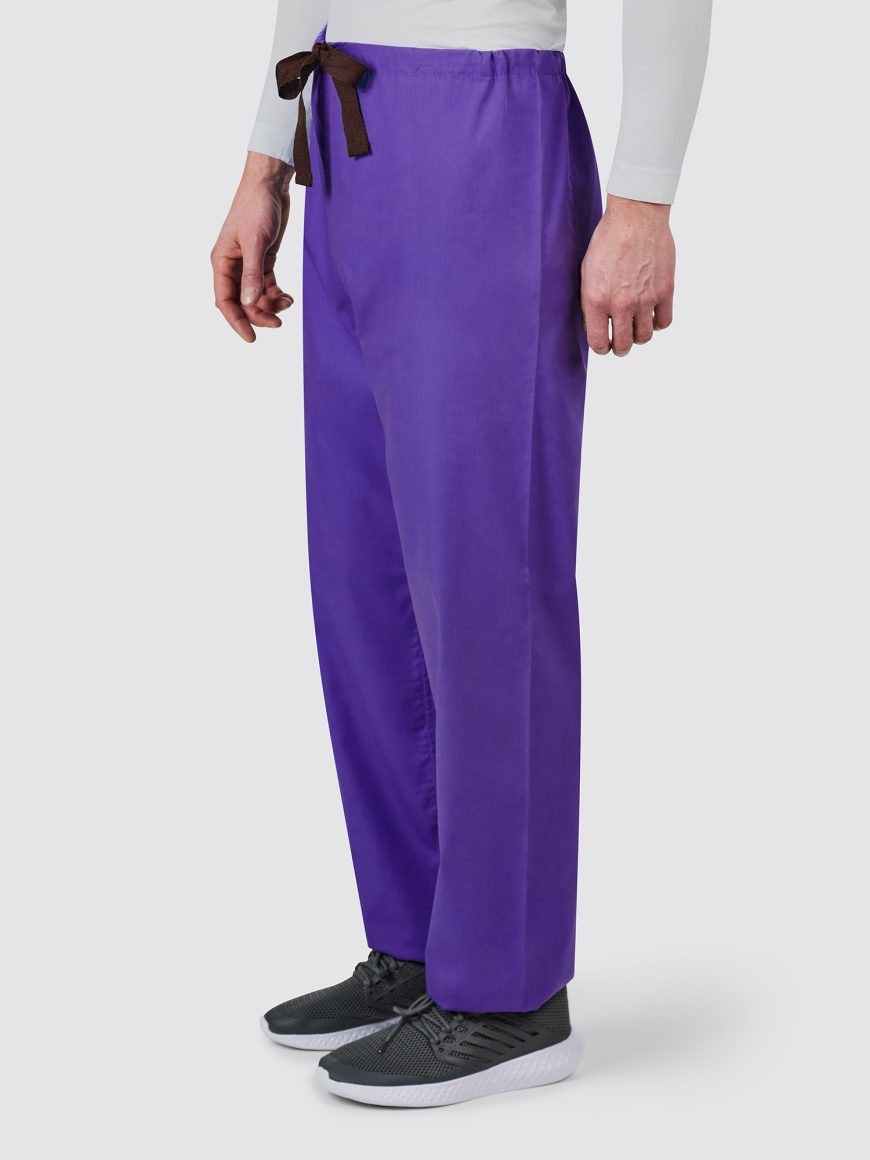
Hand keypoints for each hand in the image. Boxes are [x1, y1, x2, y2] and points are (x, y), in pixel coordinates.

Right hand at [211, 152, 294, 342]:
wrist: (270, 185)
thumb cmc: (257, 207)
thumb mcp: (256, 242)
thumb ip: (252, 274)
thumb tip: (249, 303)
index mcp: (222, 261)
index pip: (224, 300)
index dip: (236, 321)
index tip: (251, 338)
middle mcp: (232, 265)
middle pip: (242, 302)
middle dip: (258, 315)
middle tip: (278, 323)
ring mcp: (247, 264)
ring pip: (255, 296)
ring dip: (270, 305)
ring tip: (287, 303)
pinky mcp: (262, 259)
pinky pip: (266, 286)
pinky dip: (276, 294)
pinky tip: (288, 297)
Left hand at [580, 195, 675, 356]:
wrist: (636, 216)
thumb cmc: (607, 240)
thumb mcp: (587, 272)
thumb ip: (590, 302)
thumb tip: (594, 326)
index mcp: (597, 300)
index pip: (598, 343)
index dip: (600, 347)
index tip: (603, 344)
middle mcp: (621, 304)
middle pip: (623, 345)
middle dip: (620, 347)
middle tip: (620, 341)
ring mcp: (645, 299)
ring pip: (644, 337)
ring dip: (639, 336)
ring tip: (635, 325)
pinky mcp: (665, 291)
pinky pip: (664, 322)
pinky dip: (658, 323)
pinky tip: (652, 314)